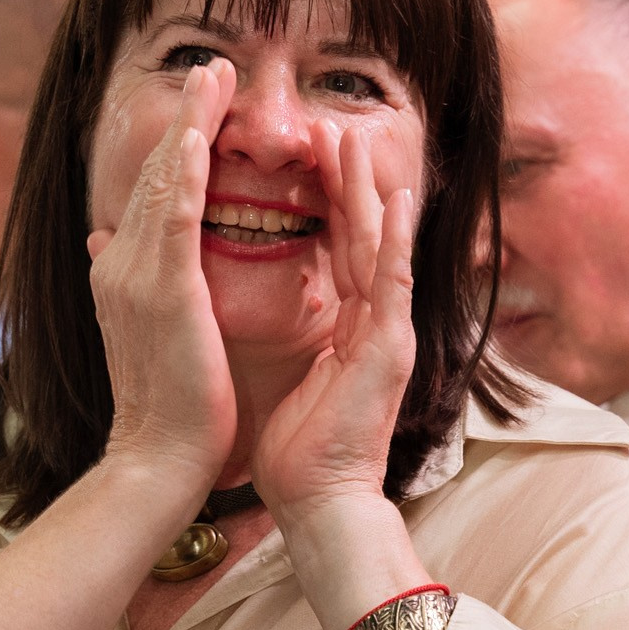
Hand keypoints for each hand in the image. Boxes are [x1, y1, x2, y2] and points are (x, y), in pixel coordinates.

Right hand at [87, 59, 239, 511]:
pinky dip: (184, 170)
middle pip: (151, 172)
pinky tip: (200, 133)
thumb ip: (126, 280)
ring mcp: (135, 275)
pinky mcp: (163, 290)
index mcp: (119, 273)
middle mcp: (118, 265)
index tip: (199, 103)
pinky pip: (174, 215)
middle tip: (211, 67)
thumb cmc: (169, 406)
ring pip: (161, 180)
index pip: (148, 194)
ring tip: (214, 77)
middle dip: (183, 116)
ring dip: (189, 123)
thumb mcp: (144, 331)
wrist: (159, 458)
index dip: (173, 144)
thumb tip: (99, 241)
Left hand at [253, 123, 417, 527]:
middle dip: (345, 181)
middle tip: (329, 127)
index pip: (334, 248)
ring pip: (378, 246)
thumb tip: (230, 301)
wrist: (318, 502)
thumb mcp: (280, 374)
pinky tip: (398, 203)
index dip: (322, 200)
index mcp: (344, 327)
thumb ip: (274, 335)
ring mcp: (385, 335)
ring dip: (368, 192)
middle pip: (358, 235)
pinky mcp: (388, 351)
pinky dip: (396, 241)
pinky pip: (393, 286)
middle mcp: (371, 323)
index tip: (306, 156)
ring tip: (356, 142)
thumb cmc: (295, 450)